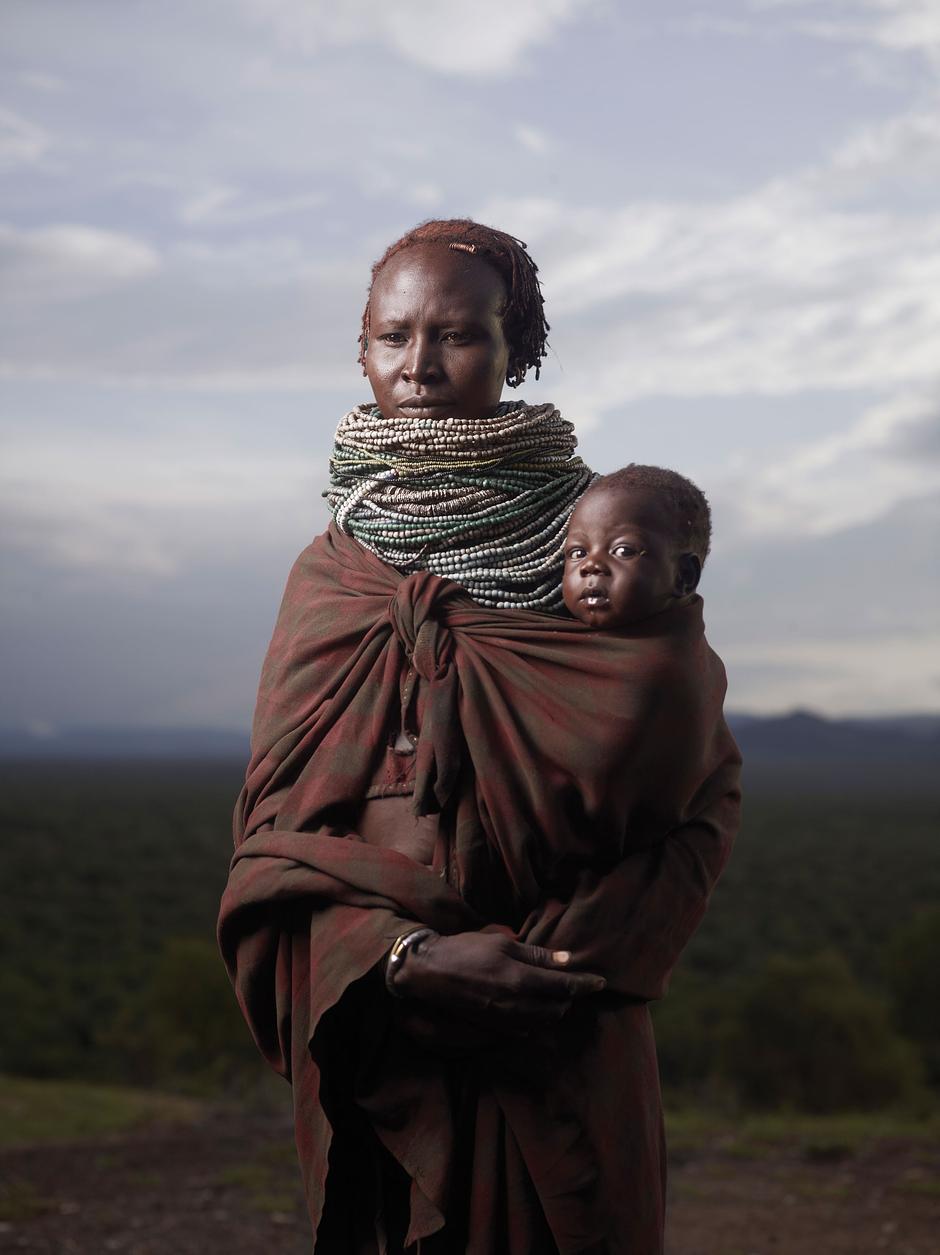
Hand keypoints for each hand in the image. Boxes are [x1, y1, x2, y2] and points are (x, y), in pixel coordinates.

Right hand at [392, 931, 605, 1035]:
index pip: (564, 986)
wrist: (431, 973)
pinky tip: (533, 1008)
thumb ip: (536, 955)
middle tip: (573, 984)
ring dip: (554, 1011)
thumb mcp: (503, 944)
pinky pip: (525, 1030)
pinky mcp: (494, 1028)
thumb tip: (566, 960)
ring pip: (543, 1023)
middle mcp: (517, 1005)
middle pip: (557, 1009)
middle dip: (570, 998)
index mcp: (521, 980)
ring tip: (555, 996)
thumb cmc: (466, 950)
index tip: (601, 982)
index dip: (585, 984)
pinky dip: (536, 1021)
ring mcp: (505, 1020)